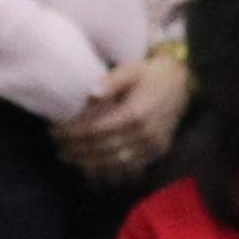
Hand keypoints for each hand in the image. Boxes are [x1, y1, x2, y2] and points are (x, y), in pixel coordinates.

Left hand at [53, 40, 192, 180]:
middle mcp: (144, 133)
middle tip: (58, 148)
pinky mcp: (158, 151)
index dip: (73, 133)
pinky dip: (111, 170)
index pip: (96, 130)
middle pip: (103, 148)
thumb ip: (111, 80)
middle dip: (77, 150)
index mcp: (135, 112)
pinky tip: (95, 169)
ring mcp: (153, 145)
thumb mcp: (131, 69)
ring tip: (71, 159)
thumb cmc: (152, 74)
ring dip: (90, 163)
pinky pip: (131, 167)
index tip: (54, 132)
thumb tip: (91, 92)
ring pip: (115, 161)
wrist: (184, 83)